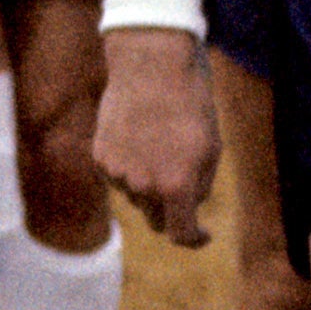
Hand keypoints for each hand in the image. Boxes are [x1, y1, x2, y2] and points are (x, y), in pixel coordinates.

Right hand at [92, 27, 218, 245]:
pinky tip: (141, 138)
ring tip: (162, 146)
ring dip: (151, 185)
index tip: (204, 235)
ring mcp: (117, 173)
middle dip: (172, 212)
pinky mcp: (100, 158)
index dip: (194, 239)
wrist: (151, 69)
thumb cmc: (191, 108)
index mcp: (175, 187)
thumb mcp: (211, 149)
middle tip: (183, 190)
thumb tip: (186, 207)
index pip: (180, 233)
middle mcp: (142, 186)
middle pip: (156, 219)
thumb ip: (199, 186)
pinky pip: (119, 176)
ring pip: (137, 196)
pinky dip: (131, 168)